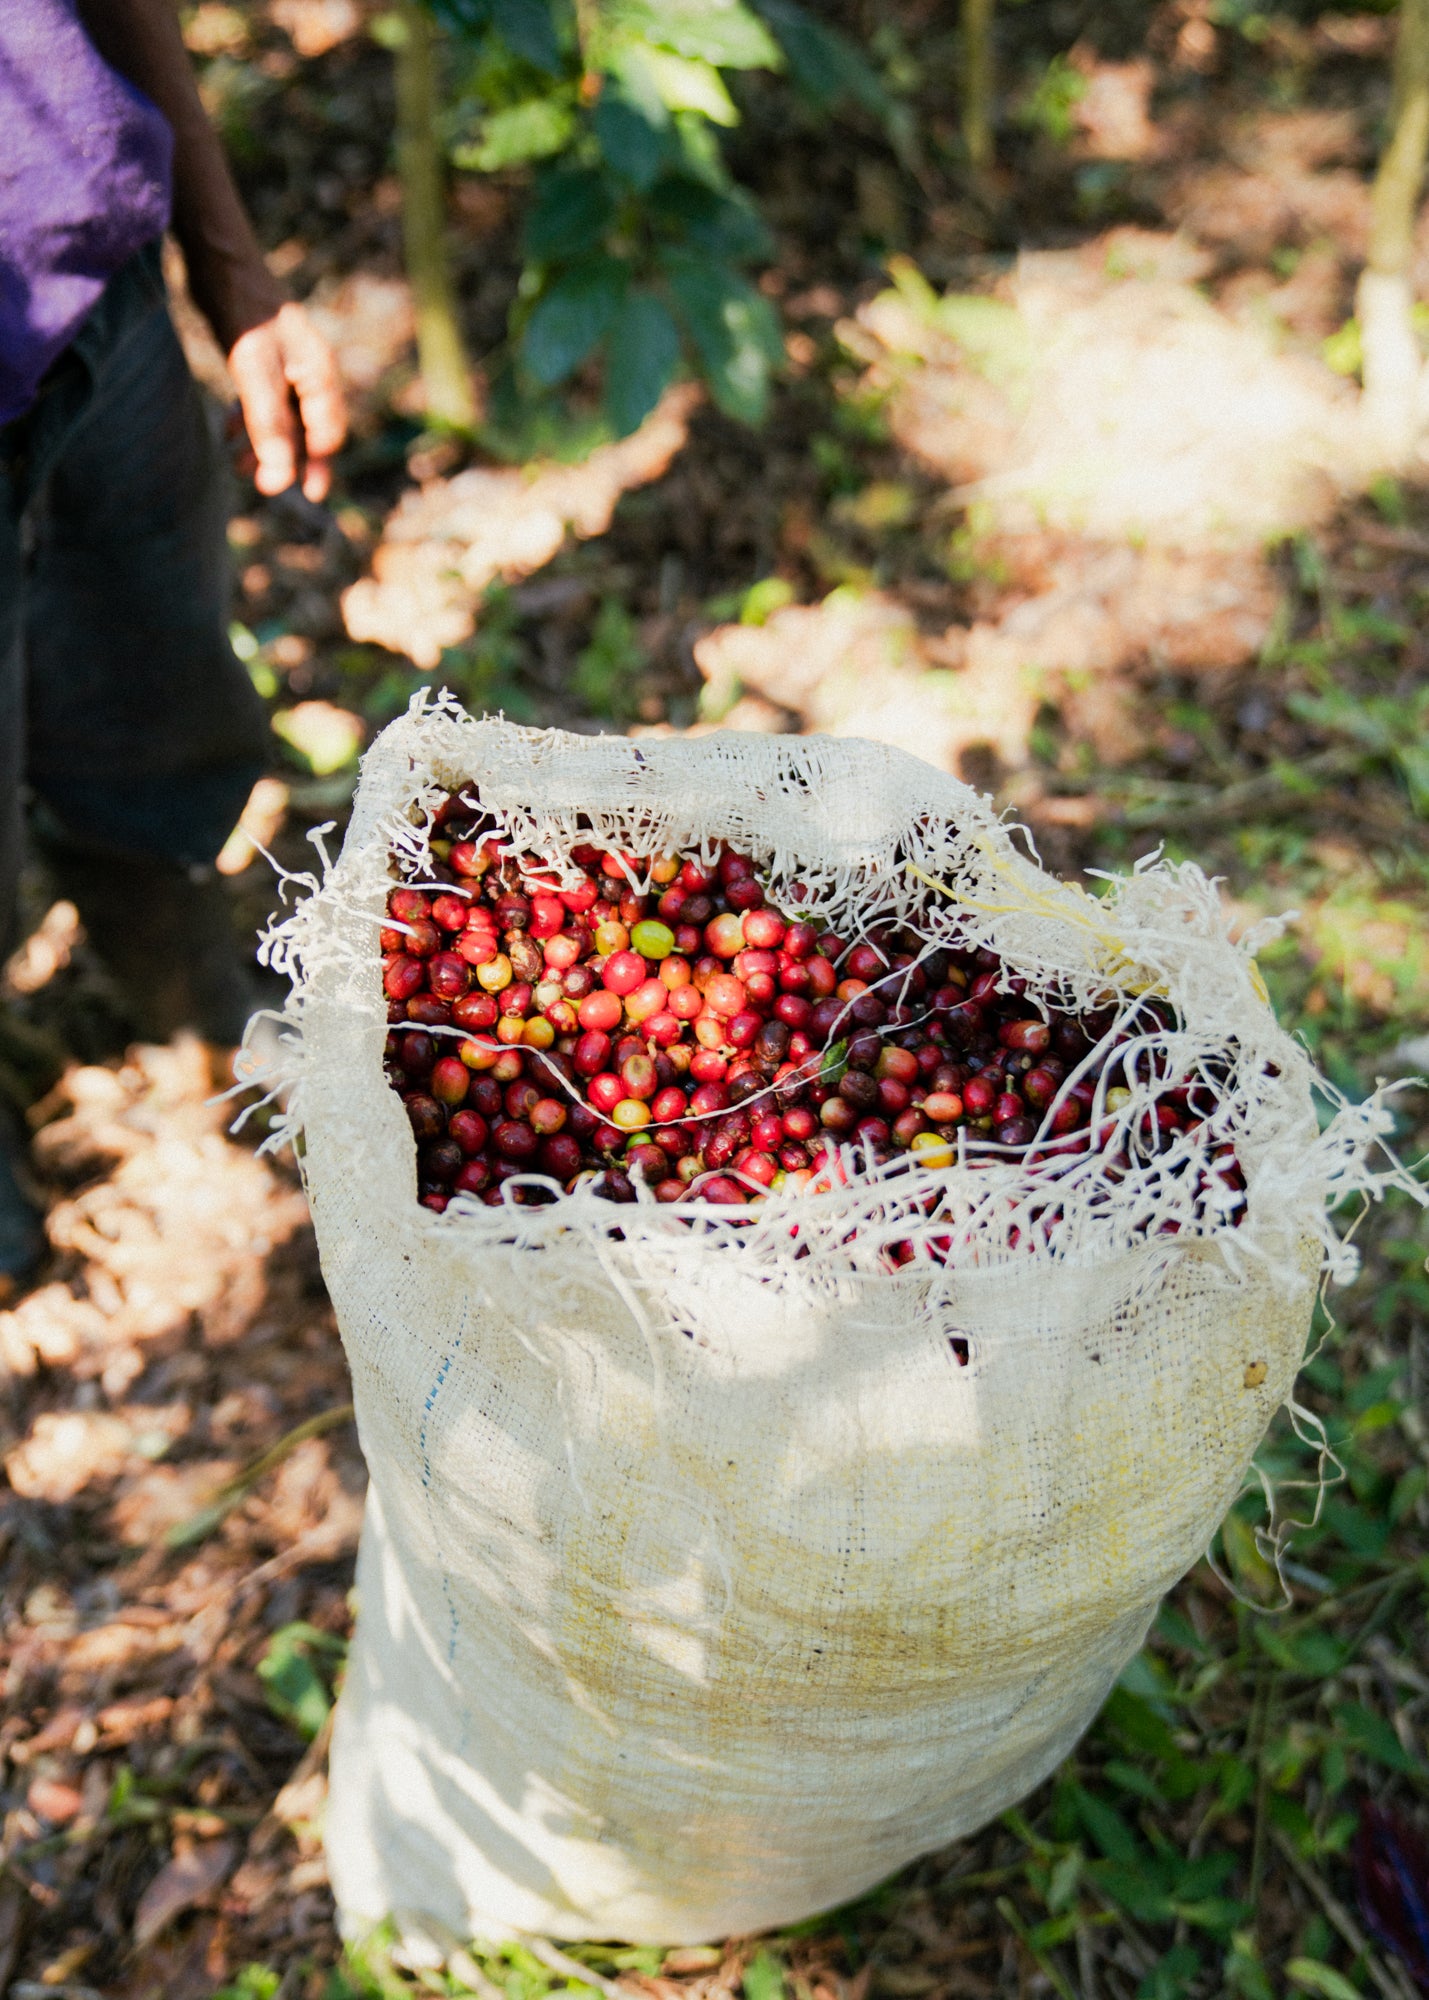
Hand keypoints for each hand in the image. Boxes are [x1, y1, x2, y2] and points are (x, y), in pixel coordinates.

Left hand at [227, 303, 346, 502]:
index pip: (327, 433)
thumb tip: (278, 478)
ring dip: (262, 443)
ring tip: (236, 463)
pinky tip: (227, 429)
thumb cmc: (243, 310)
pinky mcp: (263, 358)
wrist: (219, 258)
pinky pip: (264, 401)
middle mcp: (309, 372)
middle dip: (288, 460)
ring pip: (283, 418)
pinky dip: (249, 420)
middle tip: (266, 488)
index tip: (306, 495)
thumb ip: (267, 423)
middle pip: (308, 430)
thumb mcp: (253, 370)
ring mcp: (287, 365)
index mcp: (319, 374)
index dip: (316, 465)